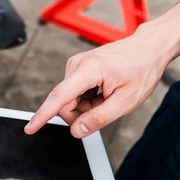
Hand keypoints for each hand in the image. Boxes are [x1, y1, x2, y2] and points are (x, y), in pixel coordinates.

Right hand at [24, 23, 179, 137]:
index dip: (43, 116)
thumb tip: (76, 131)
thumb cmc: (141, 69)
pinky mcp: (76, 68)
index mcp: (89, 71)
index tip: (30, 129)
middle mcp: (77, 65)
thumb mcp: (126, 101)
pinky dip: (86, 98)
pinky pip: (73, 93)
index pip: (59, 97)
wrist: (148, 47)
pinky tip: (102, 91)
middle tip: (104, 109)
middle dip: (80, 114)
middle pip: (64, 103)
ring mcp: (75, 65)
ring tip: (106, 96)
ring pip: (69, 100)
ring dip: (85, 106)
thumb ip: (98, 118)